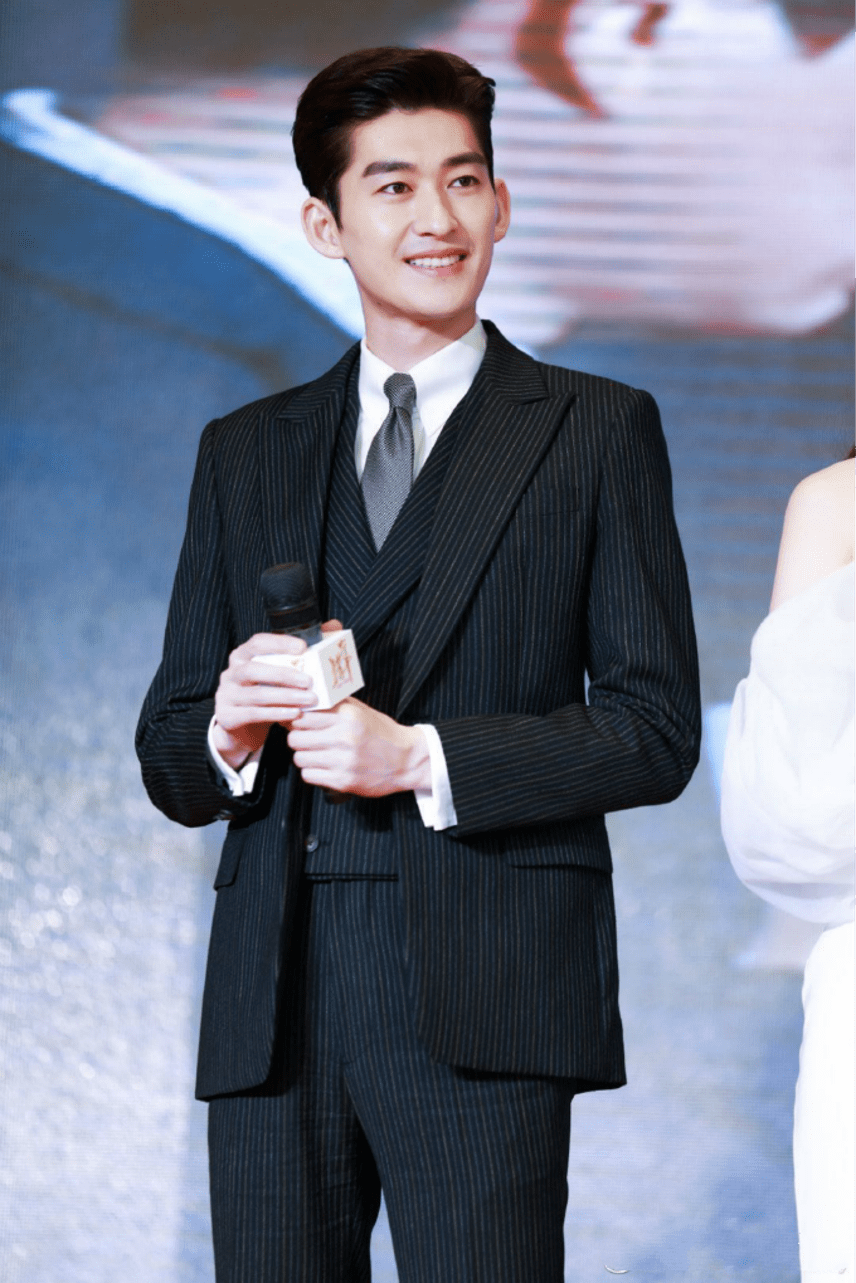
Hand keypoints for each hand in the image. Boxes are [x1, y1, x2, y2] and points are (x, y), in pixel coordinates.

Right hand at [212, 620, 341, 768]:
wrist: (243, 728)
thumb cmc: (266, 693)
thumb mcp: (280, 673)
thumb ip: (304, 651)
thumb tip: (334, 625)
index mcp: (242, 656)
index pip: (257, 643)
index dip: (279, 643)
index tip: (303, 647)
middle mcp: (231, 673)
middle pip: (253, 669)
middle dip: (283, 674)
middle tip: (309, 681)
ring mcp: (226, 695)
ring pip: (256, 694)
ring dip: (285, 697)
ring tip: (309, 700)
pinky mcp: (227, 716)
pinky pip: (253, 714)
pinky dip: (276, 713)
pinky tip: (295, 714)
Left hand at [287, 697, 430, 796]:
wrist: (407, 760)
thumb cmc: (381, 733)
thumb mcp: (360, 711)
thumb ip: (333, 705)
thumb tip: (302, 700)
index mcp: (348, 716)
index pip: (302, 716)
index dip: (296, 719)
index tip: (300, 722)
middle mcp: (345, 737)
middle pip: (295, 738)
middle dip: (298, 738)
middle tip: (307, 739)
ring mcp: (344, 761)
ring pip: (299, 758)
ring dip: (305, 756)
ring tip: (317, 753)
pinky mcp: (343, 781)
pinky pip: (308, 776)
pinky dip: (312, 772)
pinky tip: (324, 766)